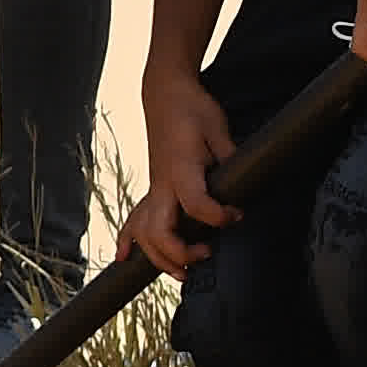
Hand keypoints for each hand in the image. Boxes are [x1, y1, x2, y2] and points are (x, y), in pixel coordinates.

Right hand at [120, 63, 237, 272]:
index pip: (196, 204)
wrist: (166, 95)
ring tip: (183, 272)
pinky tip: (123, 257)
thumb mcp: (218, 128)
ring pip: (143, 232)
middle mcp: (162, 184)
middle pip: (159, 231)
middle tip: (207, 253)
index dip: (218, 216)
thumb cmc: (193, 109)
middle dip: (181, 253)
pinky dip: (127, 240)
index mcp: (180, 168)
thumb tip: (242, 181)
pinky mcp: (152, 188)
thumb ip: (228, 156)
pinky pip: (133, 219)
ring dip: (159, 257)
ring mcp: (154, 188)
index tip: (237, 215)